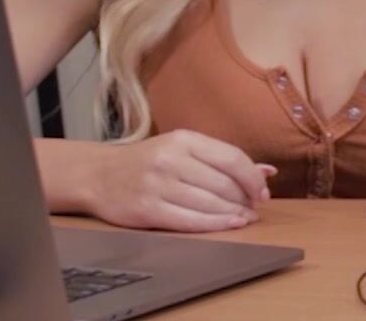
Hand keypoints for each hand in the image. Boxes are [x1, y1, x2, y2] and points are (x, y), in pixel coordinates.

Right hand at [91, 129, 274, 231]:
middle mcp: (170, 160)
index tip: (263, 191)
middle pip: (223, 183)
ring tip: (246, 218)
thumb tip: (268, 171)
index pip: (231, 158)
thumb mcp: (183, 148)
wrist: (97, 175)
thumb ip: (223, 158)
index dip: (253, 178)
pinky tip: (230, 225)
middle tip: (255, 207)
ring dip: (234, 214)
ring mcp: (157, 186)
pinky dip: (215, 225)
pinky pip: (190, 221)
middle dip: (245, 198)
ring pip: (209, 204)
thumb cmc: (148, 161)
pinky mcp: (147, 211)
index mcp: (183, 140)